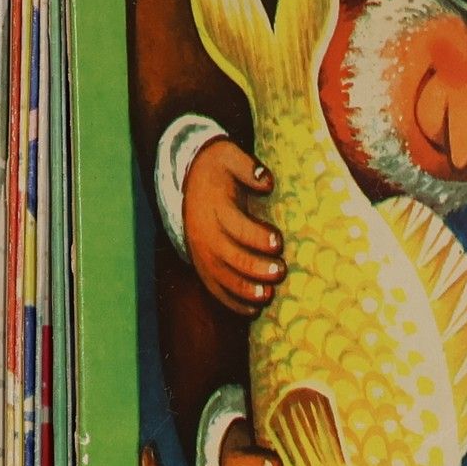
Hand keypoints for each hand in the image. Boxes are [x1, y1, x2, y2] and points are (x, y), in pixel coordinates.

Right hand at [183, 140, 283, 314]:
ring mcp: (202, 255)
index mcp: (213, 208)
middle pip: (229, 256)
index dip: (257, 236)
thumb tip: (265, 180)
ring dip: (245, 290)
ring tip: (268, 296)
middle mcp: (204, 235)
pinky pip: (215, 289)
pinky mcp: (203, 268)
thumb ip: (247, 166)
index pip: (235, 225)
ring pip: (222, 278)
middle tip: (280, 271)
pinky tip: (254, 310)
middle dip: (255, 267)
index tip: (278, 241)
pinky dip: (233, 303)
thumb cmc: (217, 169)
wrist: (186, 181)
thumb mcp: (229, 155)